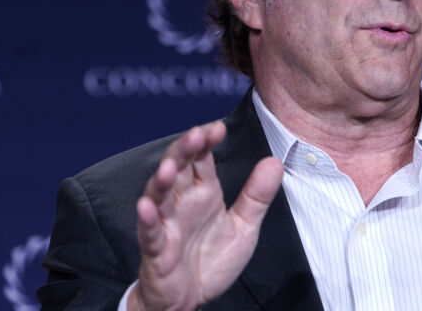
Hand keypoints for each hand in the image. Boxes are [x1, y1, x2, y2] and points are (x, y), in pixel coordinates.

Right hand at [128, 120, 283, 310]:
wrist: (191, 300)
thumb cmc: (211, 260)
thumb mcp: (244, 227)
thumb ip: (257, 195)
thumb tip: (275, 161)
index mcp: (202, 193)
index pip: (201, 159)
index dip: (206, 141)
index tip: (218, 128)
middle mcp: (182, 203)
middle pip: (178, 168)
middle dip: (185, 150)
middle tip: (196, 134)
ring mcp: (166, 224)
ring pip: (159, 195)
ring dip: (162, 179)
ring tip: (169, 166)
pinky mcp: (157, 250)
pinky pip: (150, 232)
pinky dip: (146, 219)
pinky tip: (146, 206)